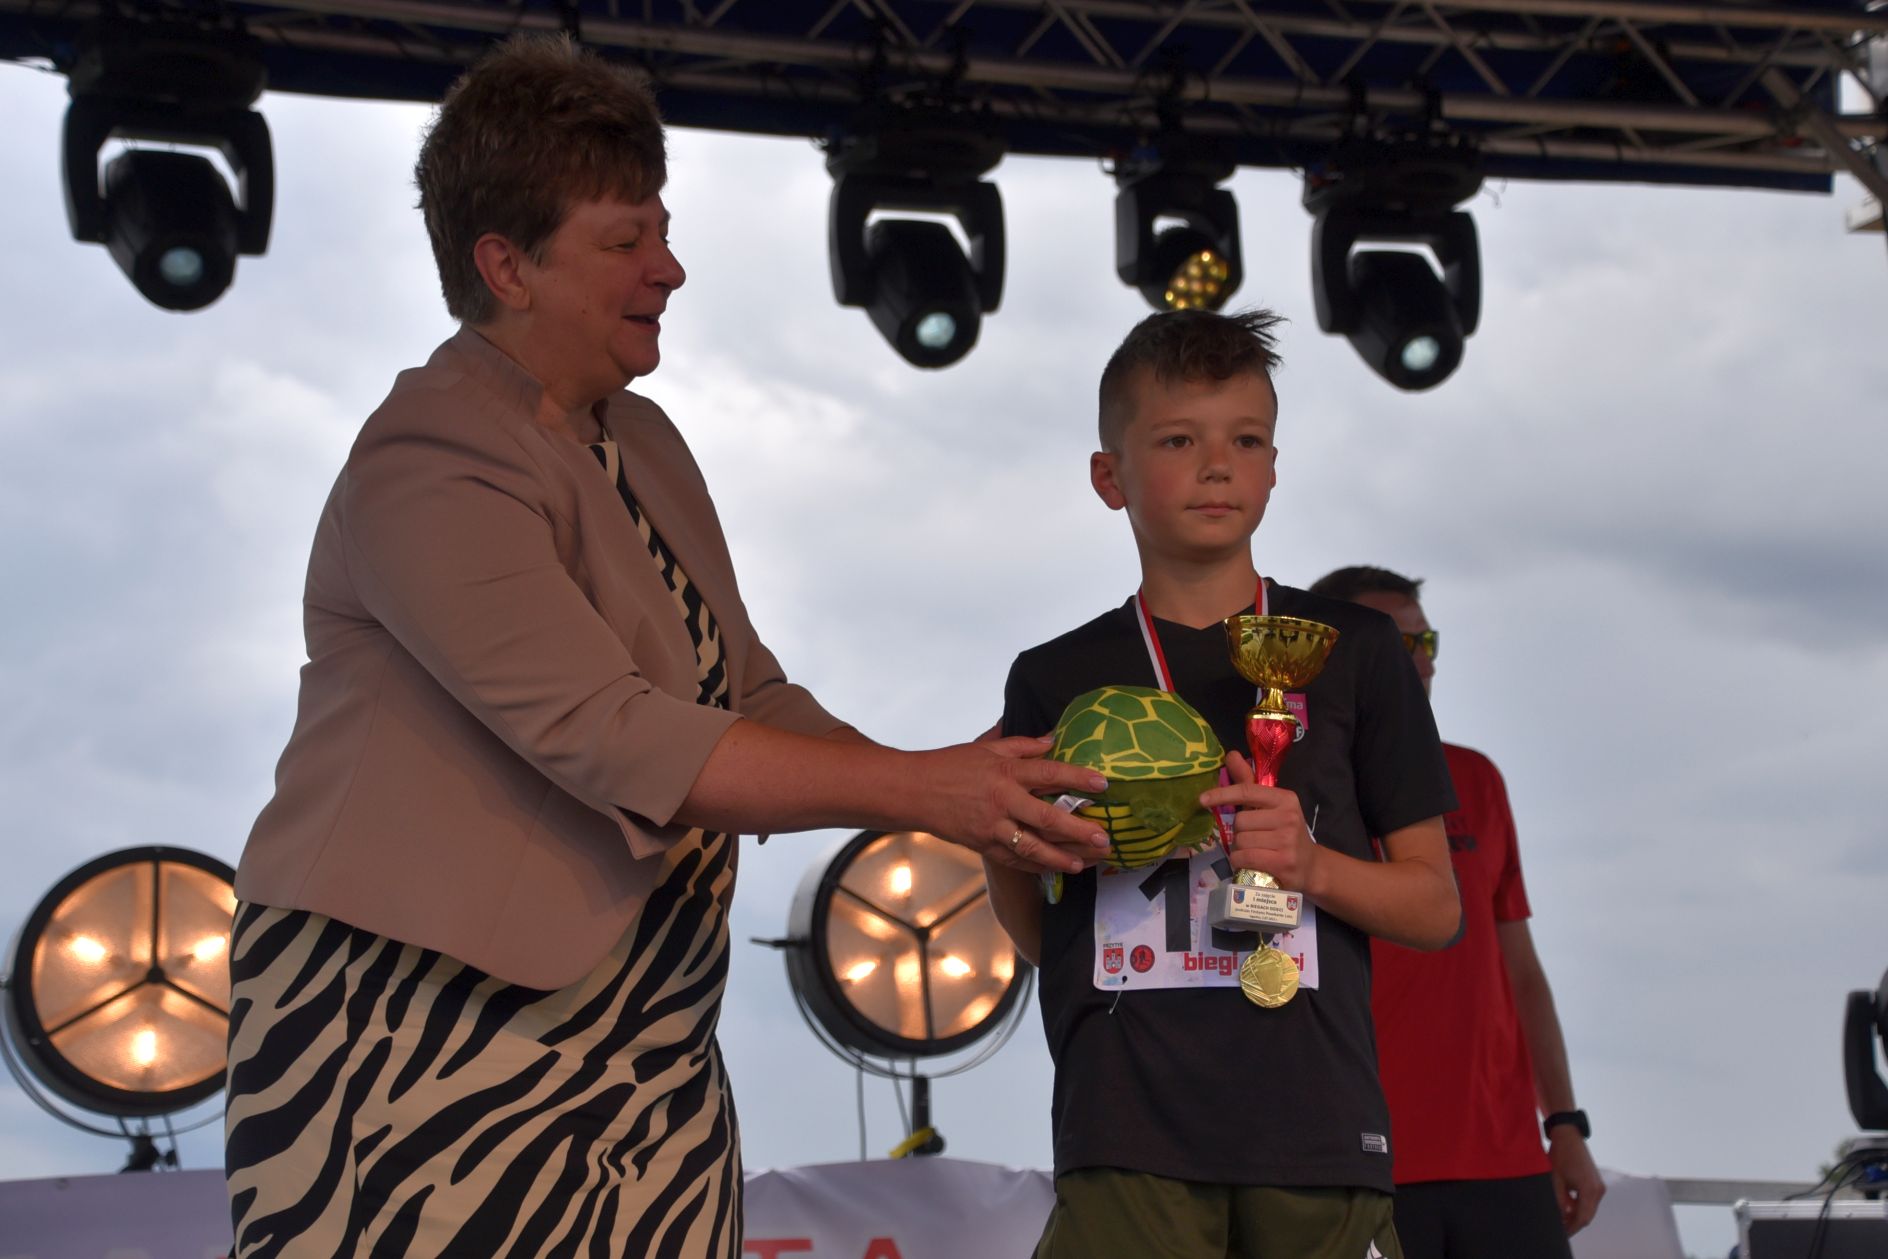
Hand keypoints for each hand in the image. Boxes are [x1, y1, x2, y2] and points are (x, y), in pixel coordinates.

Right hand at [917, 735, 1110, 875]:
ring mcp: (992, 827)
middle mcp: (1001, 800)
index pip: (1048, 773)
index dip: (1077, 778)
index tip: (1103, 783)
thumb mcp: (987, 747)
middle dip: (1078, 829)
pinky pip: (1016, 860)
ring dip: (1062, 856)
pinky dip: (1038, 866)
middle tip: (1104, 837)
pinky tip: (1058, 868)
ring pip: (1033, 847)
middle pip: (1046, 817)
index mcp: (1004, 772)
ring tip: (1086, 862)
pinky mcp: (983, 845)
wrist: (914, 792)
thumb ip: (1022, 745)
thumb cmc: (952, 765)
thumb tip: (1053, 739)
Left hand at [1197, 750, 1321, 893]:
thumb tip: (1231, 755)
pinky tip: (1251, 864)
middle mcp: (1288, 816)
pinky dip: (1240, 862)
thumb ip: (1248, 783)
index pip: (1247, 791)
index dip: (1222, 794)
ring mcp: (1286, 840)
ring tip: (1256, 852)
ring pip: (1240, 841)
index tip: (1202, 799)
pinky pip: (1243, 857)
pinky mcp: (1282, 862)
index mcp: (1285, 798)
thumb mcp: (1271, 807)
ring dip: (1239, 849)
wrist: (1310, 866)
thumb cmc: (1285, 833)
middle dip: (1239, 832)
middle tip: (1254, 839)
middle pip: (1240, 821)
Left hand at [1548, 1129, 1604, 1233]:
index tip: (1561, 1234)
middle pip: (1587, 1215)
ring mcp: (1599, 1186)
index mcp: (1590, 1190)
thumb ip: (1559, 1201)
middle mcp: (1598, 1190)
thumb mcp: (1555, 1180)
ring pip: (1588, 1208)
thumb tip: (1560, 1217)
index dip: (1572, 1228)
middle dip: (1574, 1223)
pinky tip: (1566, 1205)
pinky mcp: (1596, 1182)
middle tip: (1560, 1228)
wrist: (1568, 1136)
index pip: (1582, 1218)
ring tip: (1560, 1217)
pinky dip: (1579, 1204)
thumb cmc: (1560, 1156)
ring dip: (1576, 1214)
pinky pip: (1589, 1200)